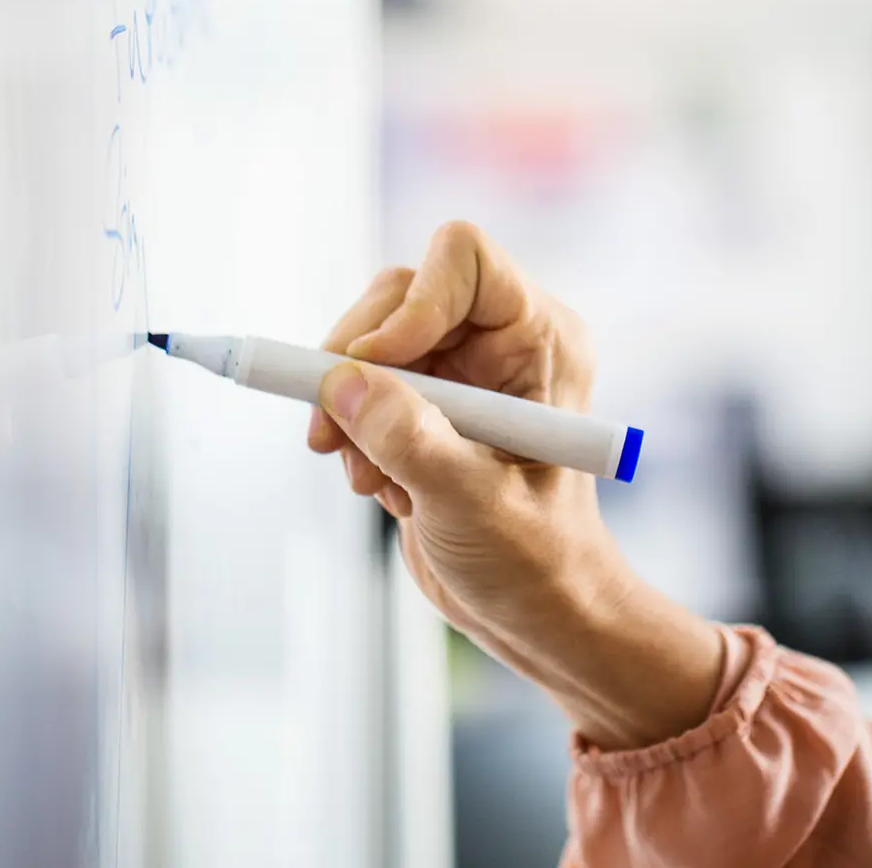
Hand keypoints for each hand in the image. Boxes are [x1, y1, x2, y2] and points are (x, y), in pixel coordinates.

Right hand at [308, 222, 722, 748]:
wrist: (534, 613)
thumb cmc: (536, 560)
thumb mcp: (472, 502)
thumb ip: (410, 437)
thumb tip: (342, 383)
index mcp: (540, 338)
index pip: (463, 258)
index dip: (410, 303)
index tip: (372, 366)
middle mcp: (499, 341)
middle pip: (398, 295)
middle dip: (355, 363)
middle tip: (331, 431)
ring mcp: (459, 373)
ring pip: (366, 345)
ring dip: (348, 410)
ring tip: (372, 480)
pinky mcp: (422, 408)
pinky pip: (357, 390)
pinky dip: (352, 436)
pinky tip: (382, 487)